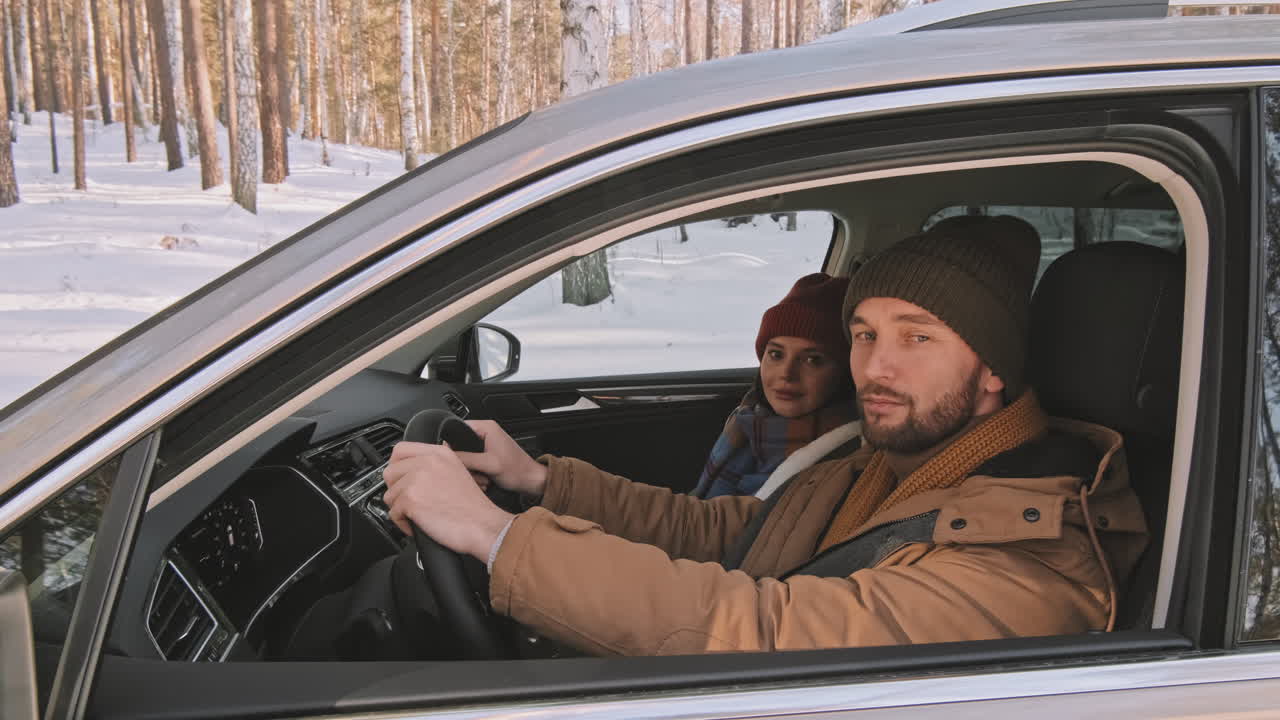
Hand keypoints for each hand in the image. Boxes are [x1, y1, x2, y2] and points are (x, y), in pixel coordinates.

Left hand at [383, 441, 513, 560]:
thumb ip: (434, 465)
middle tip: (410, 502)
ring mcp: (417, 479)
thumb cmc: (474, 507)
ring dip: (400, 509)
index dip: (396, 466)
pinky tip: (419, 525)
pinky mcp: (411, 499)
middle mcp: (427, 462)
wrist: (482, 525)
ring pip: (389, 495)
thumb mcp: (458, 471)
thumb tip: (412, 472)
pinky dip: (403, 523)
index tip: (401, 479)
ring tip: (418, 516)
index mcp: (439, 453)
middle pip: (390, 472)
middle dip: (396, 490)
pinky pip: (393, 513)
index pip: (400, 449)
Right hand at [452, 420, 547, 496]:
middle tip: (476, 473)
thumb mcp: (489, 464)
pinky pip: (472, 464)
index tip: (454, 459)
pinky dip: (475, 474)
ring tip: (483, 479)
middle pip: (459, 446)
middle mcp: (485, 433)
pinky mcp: (486, 456)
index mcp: (486, 427)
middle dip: (464, 464)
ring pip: (464, 458)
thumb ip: (466, 458)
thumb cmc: (518, 470)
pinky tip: (484, 481)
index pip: (456, 429)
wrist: (530, 481)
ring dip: (471, 472)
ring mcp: (485, 445)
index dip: (451, 445)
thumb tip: (446, 455)